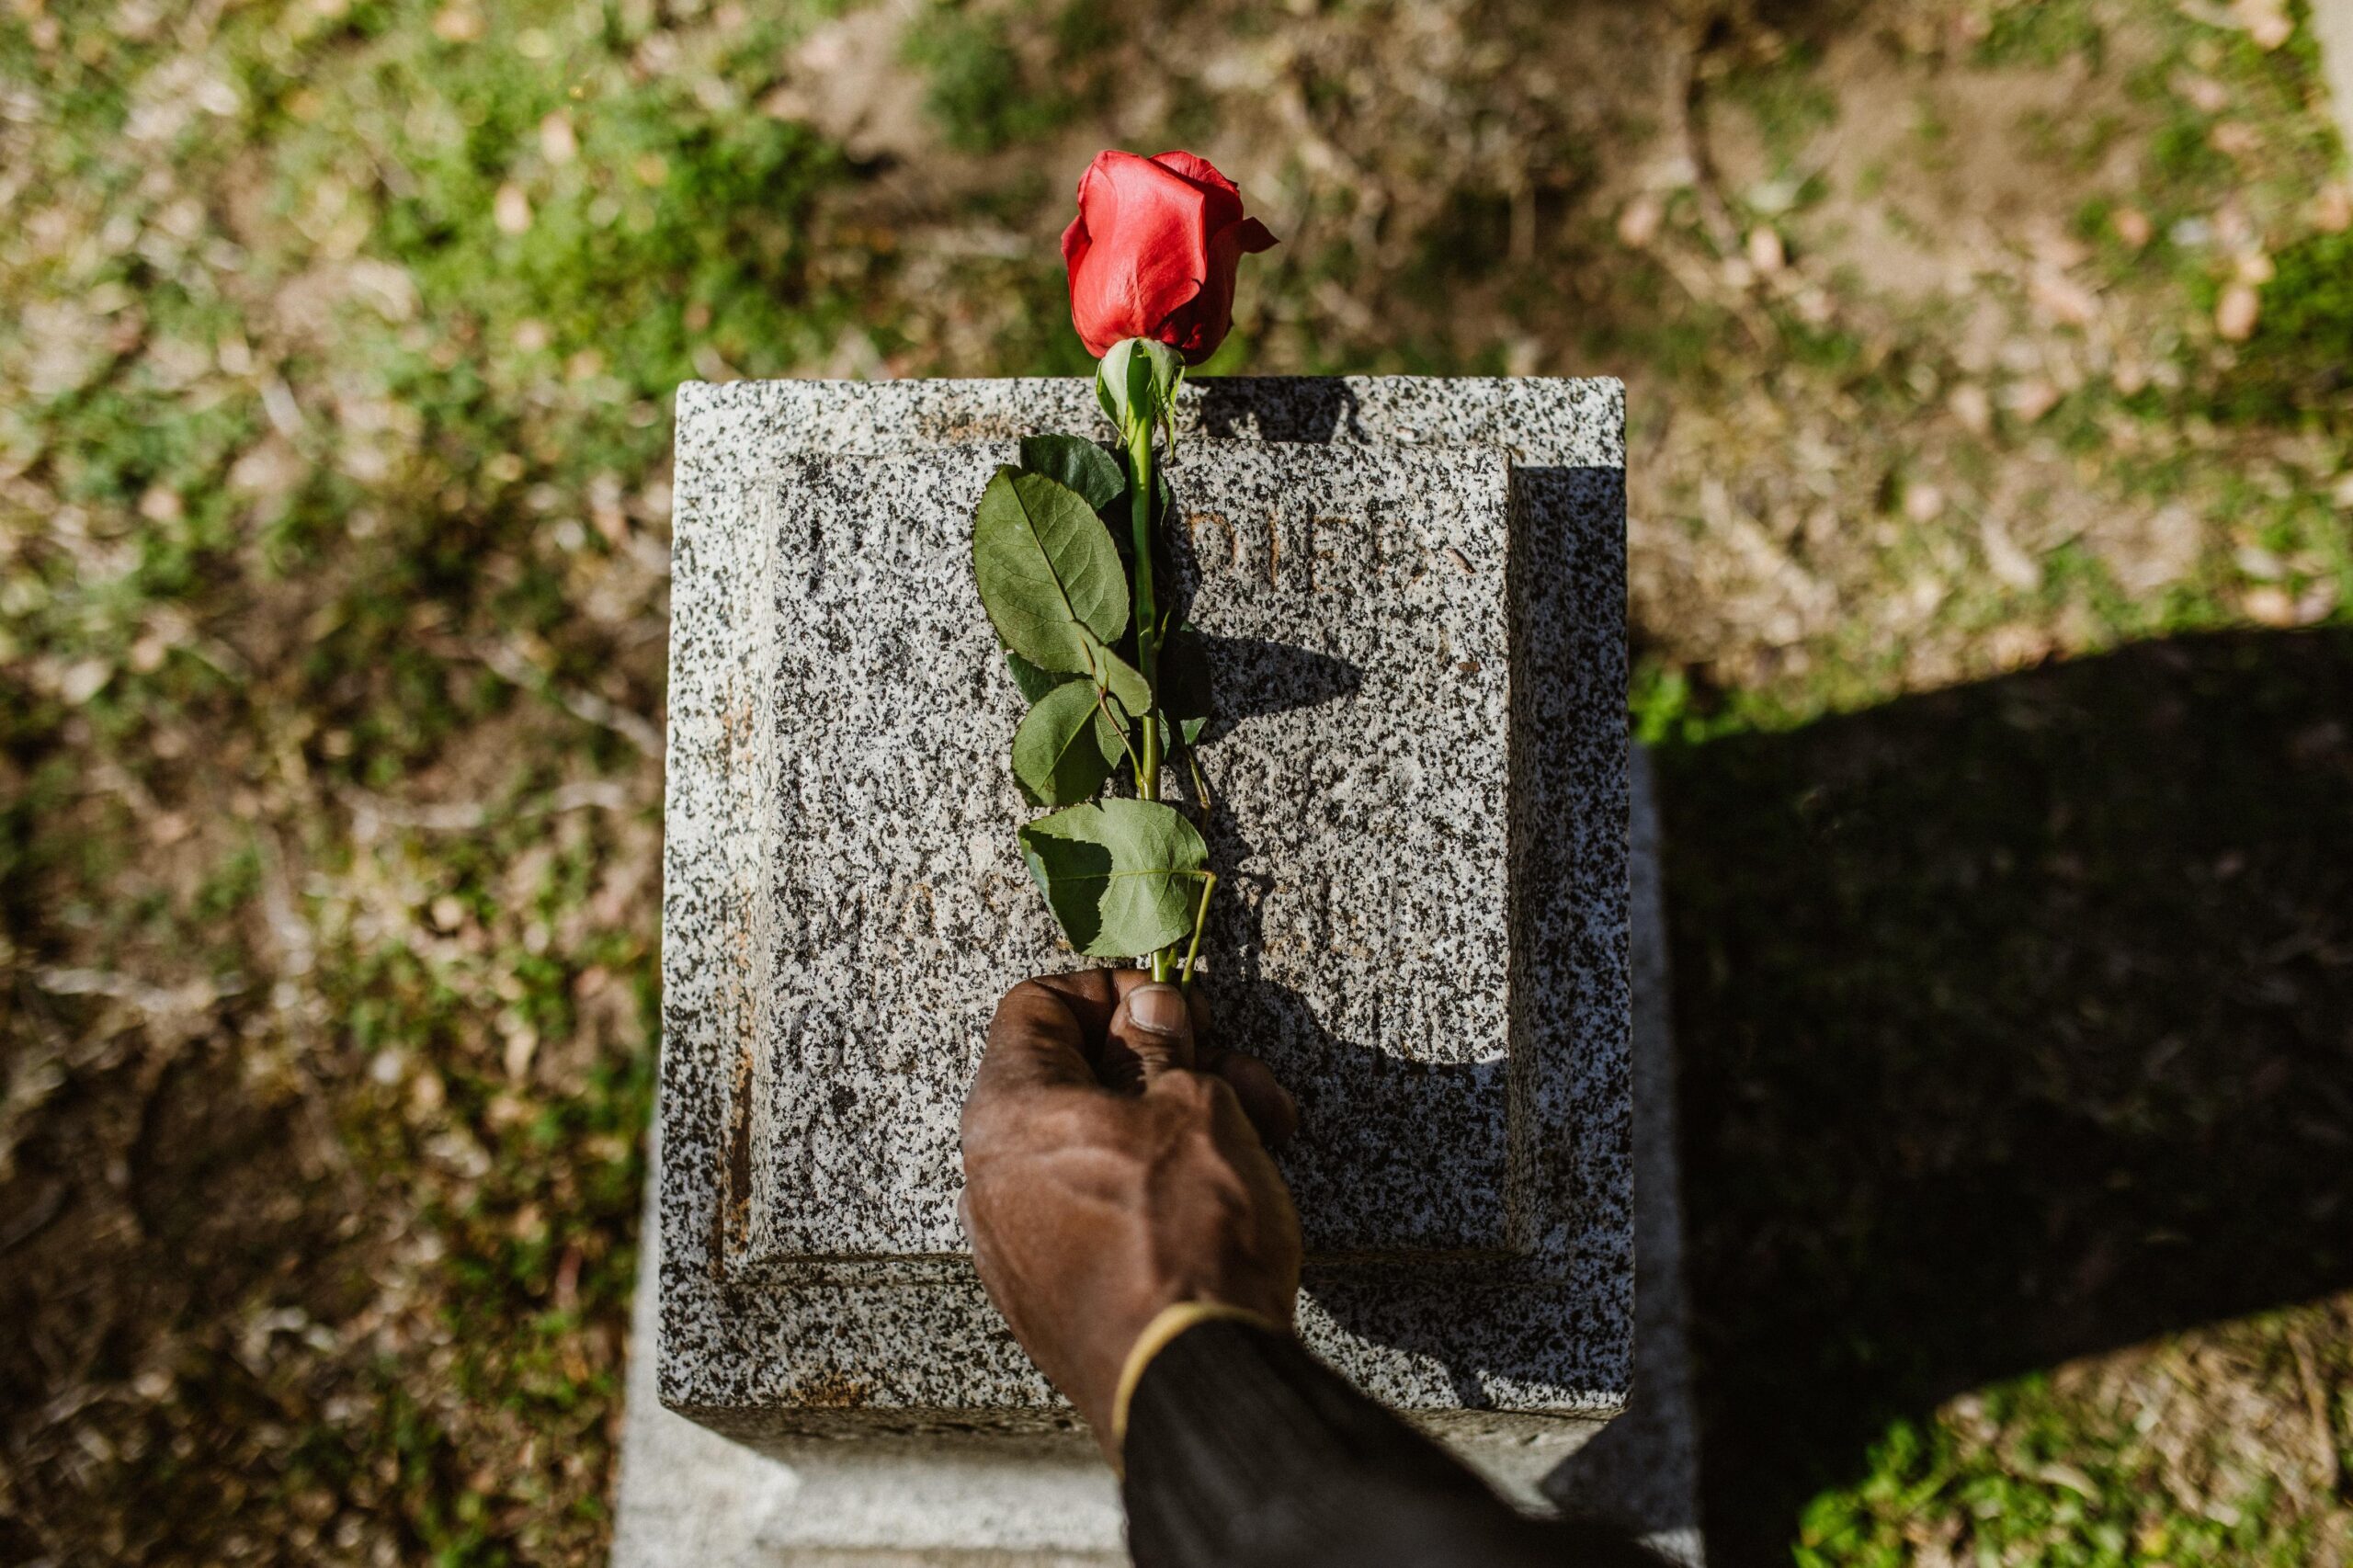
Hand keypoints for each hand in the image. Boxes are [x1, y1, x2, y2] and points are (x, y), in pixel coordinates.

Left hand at [959, 970, 1300, 1454]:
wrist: (1190, 1380)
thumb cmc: (1185, 1232)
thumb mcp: (1194, 1108)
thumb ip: (1164, 1048)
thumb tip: (1152, 1011)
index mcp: (1006, 1112)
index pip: (1033, 1005)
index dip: (1109, 992)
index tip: (1175, 1007)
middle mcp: (989, 1175)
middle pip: (1072, 1078)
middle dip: (1165, 1064)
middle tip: (1237, 1070)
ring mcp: (1013, 1243)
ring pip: (1093, 1145)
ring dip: (1174, 1123)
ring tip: (1262, 1132)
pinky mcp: (1045, 1295)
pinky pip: (1089, 1209)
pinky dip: (1147, 1184)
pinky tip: (1220, 1190)